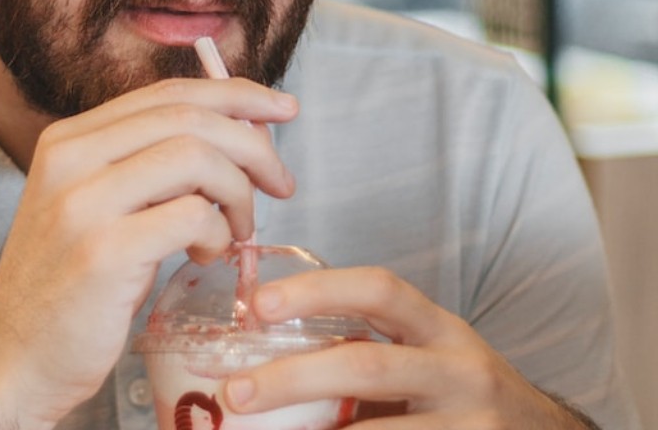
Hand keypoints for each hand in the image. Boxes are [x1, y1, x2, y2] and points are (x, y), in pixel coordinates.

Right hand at [0, 78, 297, 428]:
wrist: (17, 357)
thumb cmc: (72, 285)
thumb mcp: (97, 206)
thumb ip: (149, 167)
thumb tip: (238, 137)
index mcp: (69, 140)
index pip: (167, 92)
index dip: (235, 94)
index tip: (281, 109)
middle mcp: (70, 159)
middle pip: (188, 117)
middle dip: (254, 145)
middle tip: (281, 183)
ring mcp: (82, 204)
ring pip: (196, 157)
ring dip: (239, 194)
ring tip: (238, 230)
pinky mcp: (103, 252)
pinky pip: (192, 217)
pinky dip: (217, 236)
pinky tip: (206, 257)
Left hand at [221, 267, 591, 428]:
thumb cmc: (458, 392)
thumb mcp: (426, 356)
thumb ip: (363, 348)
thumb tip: (260, 353)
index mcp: (439, 328)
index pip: (379, 289)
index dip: (318, 290)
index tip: (260, 304)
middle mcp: (459, 370)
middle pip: (366, 364)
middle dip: (292, 378)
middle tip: (235, 392)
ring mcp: (469, 423)